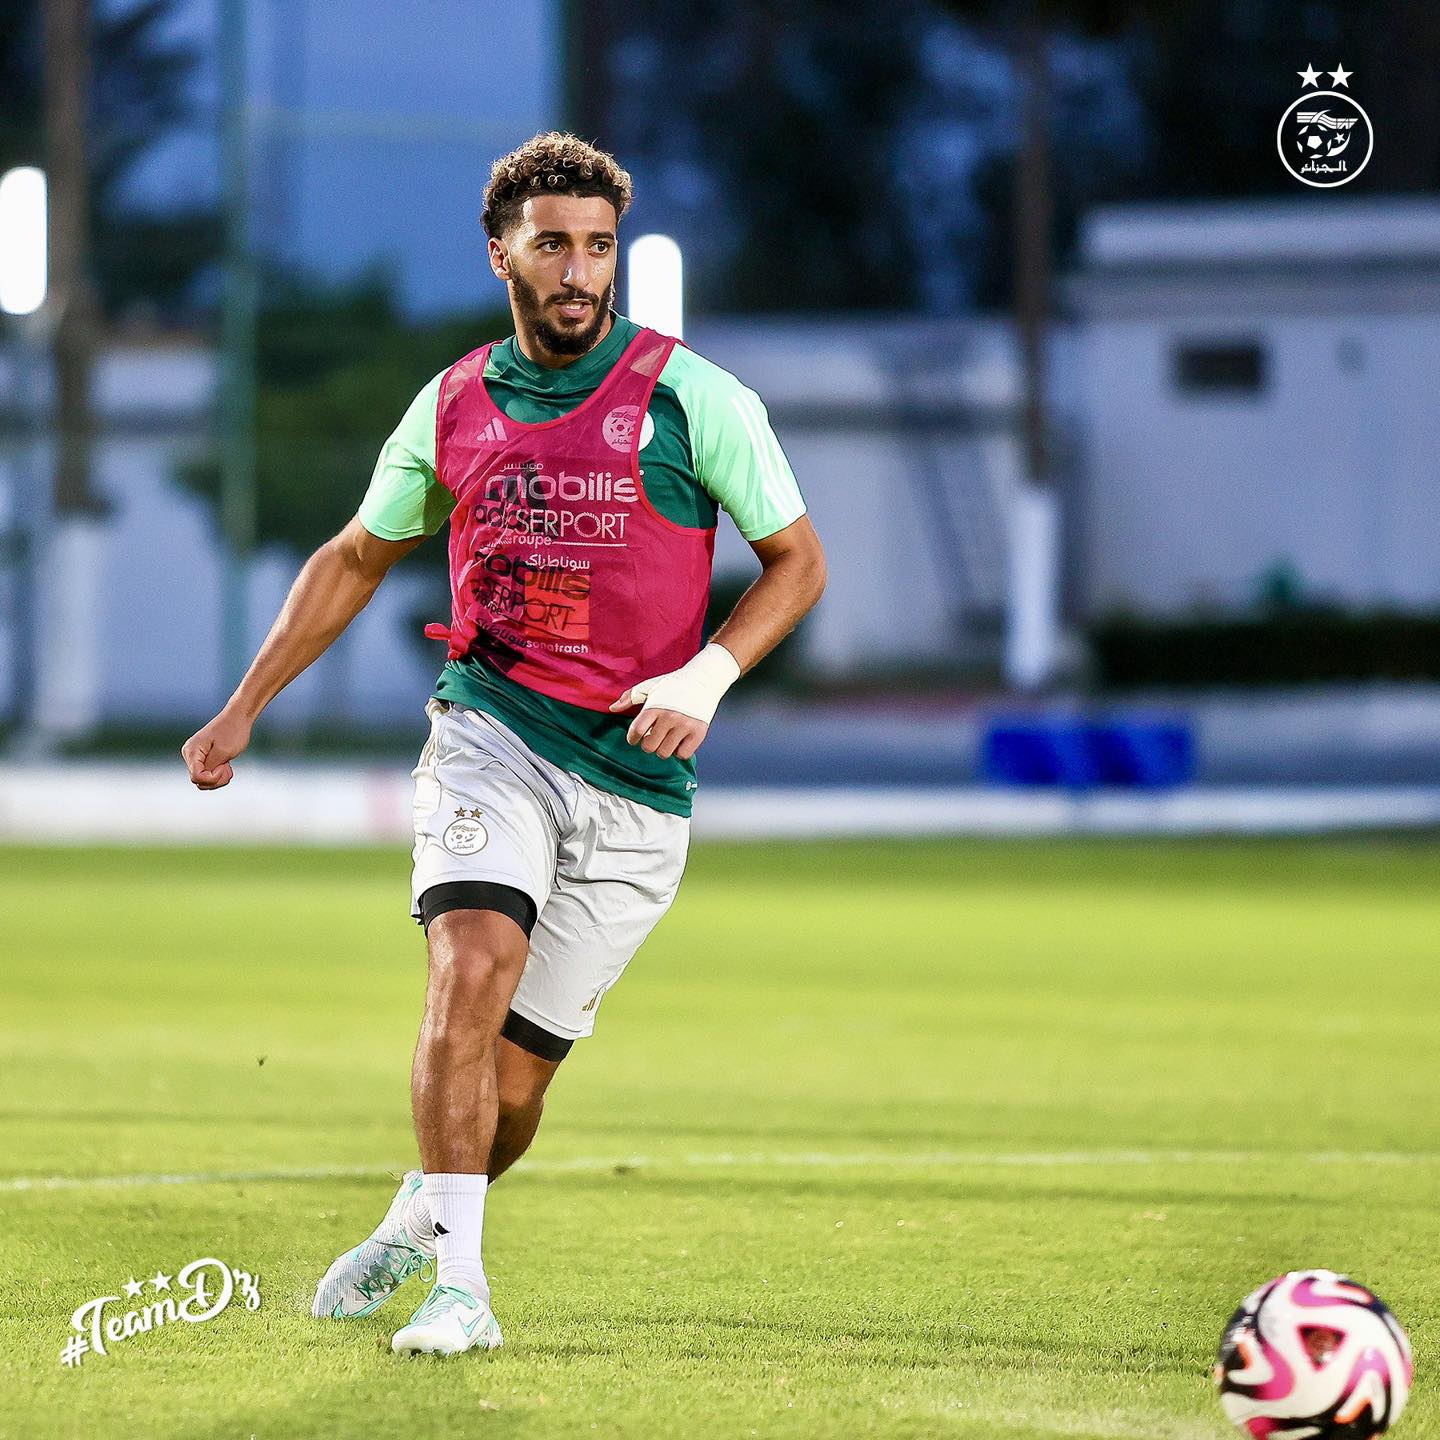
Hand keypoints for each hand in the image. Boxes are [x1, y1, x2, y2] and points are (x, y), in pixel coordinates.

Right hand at [181, 707, 253, 789]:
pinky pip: (207, 774)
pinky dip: (219, 774)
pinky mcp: (203, 758)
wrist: (238, 717)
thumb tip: (200, 778)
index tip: (223, 766)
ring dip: (218, 777)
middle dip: (216, 779)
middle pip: (199, 780)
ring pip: (204, 779)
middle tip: (227, 766)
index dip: (212, 777)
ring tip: (227, 765)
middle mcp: (189, 754)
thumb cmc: (233, 731)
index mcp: (191, 751)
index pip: (196, 777)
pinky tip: (226, 765)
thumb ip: (210, 767)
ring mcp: (195, 756)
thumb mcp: (224, 752)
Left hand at [607, 644, 739, 759]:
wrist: (704, 680)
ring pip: (664, 753)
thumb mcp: (650, 686)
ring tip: (667, 739)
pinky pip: (683, 755)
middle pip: (649, 747)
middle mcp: (669, 717)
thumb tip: (612, 708)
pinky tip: (680, 741)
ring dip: (663, 749)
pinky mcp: (699, 733)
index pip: (636, 732)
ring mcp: (685, 726)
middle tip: (653, 736)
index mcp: (655, 707)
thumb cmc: (674, 684)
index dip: (632, 738)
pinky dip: (680, 751)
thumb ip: (629, 697)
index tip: (635, 738)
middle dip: (648, 744)